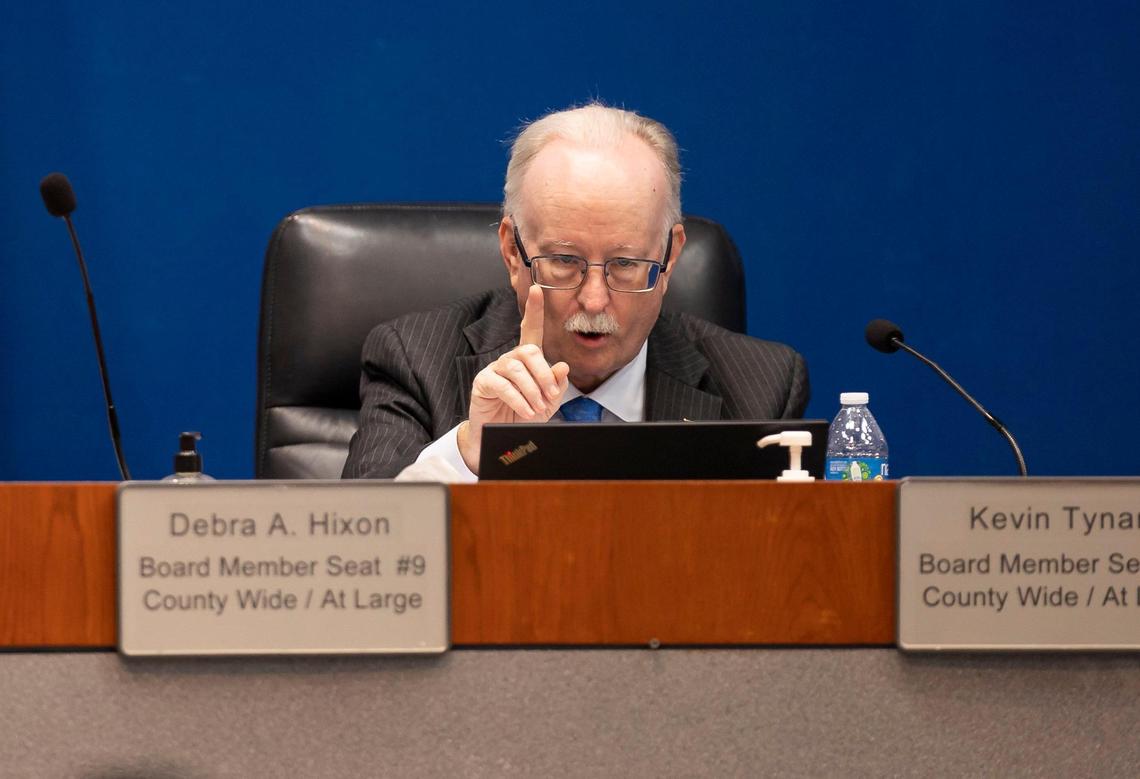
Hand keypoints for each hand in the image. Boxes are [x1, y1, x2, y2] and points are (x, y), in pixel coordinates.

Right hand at [458, 285, 569, 472]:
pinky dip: (519, 399)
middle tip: (551, 397)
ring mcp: (494, 369)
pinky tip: (526, 411)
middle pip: (528, 351)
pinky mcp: (483, 383)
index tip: (537, 290)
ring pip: (516, 368)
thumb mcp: (547, 402)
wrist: (502, 438)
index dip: (534, 310)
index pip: (530, 330)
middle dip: (544, 374)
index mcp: (526, 360)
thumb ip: (556, 384)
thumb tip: (562, 366)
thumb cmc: (525, 416)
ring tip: (538, 408)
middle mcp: (510, 359)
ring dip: (533, 390)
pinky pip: (503, 385)